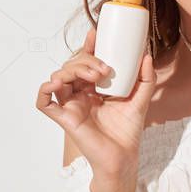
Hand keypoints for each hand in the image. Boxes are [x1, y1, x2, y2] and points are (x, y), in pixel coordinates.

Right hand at [36, 27, 156, 180]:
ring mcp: (70, 105)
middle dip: (86, 59)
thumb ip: (146, 79)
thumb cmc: (128, 132)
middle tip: (105, 68)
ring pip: (58, 76)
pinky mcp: (64, 118)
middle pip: (72, 65)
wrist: (123, 157)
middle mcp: (80, 94)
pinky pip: (44, 101)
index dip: (88, 46)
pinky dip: (45, 89)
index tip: (96, 34)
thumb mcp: (140, 100)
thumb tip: (146, 57)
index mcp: (94, 88)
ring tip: (94, 76)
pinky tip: (57, 84)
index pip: (86, 61)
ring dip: (73, 69)